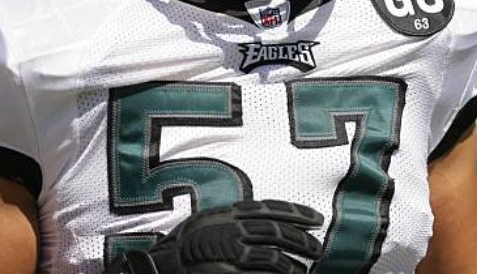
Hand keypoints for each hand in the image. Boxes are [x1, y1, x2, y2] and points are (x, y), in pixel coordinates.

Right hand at [106, 199, 323, 273]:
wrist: (158, 266)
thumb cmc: (181, 246)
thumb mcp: (208, 221)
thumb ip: (233, 219)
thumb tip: (260, 220)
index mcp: (228, 213)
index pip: (271, 209)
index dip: (297, 212)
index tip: (316, 218)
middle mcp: (231, 229)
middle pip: (277, 232)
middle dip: (302, 239)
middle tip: (318, 247)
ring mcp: (229, 252)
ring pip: (273, 256)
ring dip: (293, 264)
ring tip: (304, 270)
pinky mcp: (226, 271)